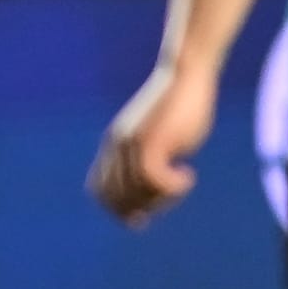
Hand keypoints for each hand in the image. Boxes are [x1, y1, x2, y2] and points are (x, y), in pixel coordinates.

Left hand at [88, 61, 215, 226]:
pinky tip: (188, 175)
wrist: (185, 75)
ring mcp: (132, 144)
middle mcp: (116, 147)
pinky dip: (173, 187)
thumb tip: (152, 186)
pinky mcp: (151, 140)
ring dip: (163, 197)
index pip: (99, 191)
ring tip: (182, 183)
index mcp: (112, 146)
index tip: (145, 213)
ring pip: (138, 192)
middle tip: (172, 194)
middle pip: (118, 197)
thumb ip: (148, 158)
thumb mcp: (157, 136)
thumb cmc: (177, 106)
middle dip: (145, 206)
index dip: (118, 209)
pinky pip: (155, 179)